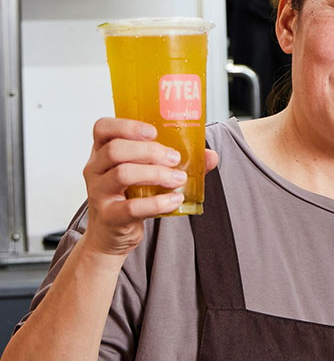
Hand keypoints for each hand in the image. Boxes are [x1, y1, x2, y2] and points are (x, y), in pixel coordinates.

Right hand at [77, 118, 218, 257]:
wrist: (111, 234)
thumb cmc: (129, 197)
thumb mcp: (147, 174)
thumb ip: (175, 162)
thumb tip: (210, 155)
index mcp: (102, 152)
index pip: (103, 128)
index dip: (127, 126)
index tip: (153, 132)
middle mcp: (95, 169)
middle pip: (115, 150)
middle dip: (150, 151)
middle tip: (175, 158)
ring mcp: (99, 193)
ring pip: (122, 174)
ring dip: (156, 173)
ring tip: (178, 178)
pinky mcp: (109, 216)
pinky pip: (132, 207)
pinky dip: (158, 202)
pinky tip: (174, 200)